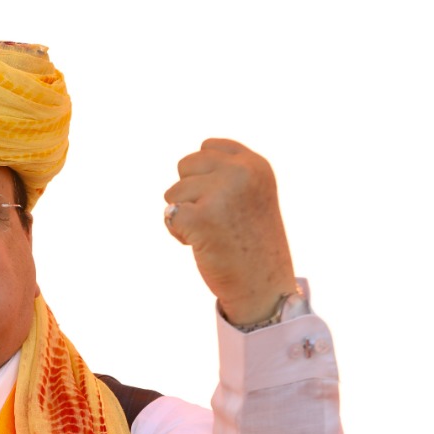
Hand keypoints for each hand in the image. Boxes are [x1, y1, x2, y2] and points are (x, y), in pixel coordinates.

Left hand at [163, 139, 296, 324]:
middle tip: (218, 219)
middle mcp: (241, 172)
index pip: (209, 146)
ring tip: (214, 233)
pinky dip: (178, 233)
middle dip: (191, 193)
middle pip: (186, 165)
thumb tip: (187, 162)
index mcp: (256, 164)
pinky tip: (203, 244)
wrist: (264, 287)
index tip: (223, 200)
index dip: (203, 175)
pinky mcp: (202, 217)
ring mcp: (222, 193)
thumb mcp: (250, 195)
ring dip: (186, 215)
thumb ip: (226, 173)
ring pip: (173, 192)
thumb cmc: (251, 242)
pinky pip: (169, 215)